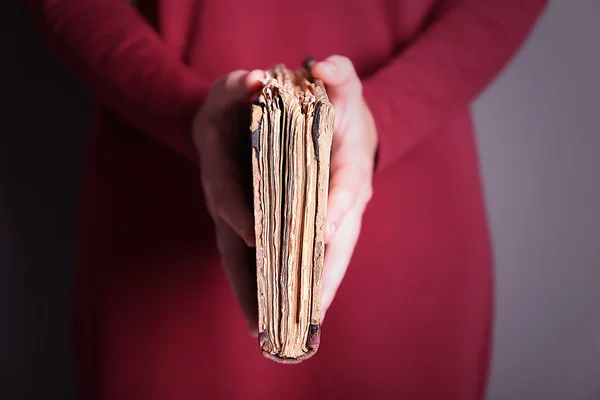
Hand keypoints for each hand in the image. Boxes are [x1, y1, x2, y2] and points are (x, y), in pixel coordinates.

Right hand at [192, 69, 264, 334]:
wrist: (227, 116)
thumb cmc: (235, 100)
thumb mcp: (236, 85)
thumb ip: (241, 84)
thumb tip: (253, 79)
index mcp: (219, 165)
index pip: (227, 192)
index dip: (237, 212)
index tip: (254, 235)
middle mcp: (223, 198)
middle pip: (230, 244)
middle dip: (245, 282)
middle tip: (260, 323)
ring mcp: (234, 215)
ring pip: (240, 260)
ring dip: (254, 295)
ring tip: (268, 331)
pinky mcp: (248, 222)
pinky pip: (253, 259)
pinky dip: (262, 284)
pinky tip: (277, 309)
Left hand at [312, 56, 377, 317]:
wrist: (351, 128)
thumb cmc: (343, 108)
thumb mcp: (342, 84)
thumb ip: (338, 74)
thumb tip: (323, 68)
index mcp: (352, 168)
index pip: (347, 190)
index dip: (336, 208)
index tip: (322, 230)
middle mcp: (347, 201)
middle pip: (340, 242)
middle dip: (326, 274)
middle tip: (310, 309)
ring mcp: (337, 219)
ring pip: (328, 259)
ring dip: (315, 292)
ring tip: (295, 324)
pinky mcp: (323, 228)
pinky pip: (315, 260)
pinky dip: (305, 284)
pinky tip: (285, 308)